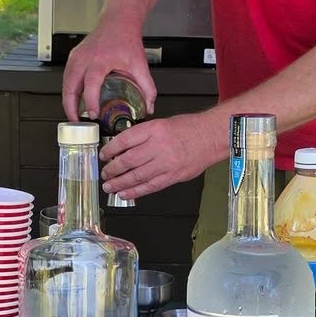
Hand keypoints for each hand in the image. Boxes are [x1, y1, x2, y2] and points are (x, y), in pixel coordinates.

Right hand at [61, 18, 156, 123]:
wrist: (118, 20)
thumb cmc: (126, 38)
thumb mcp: (140, 64)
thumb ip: (147, 87)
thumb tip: (149, 107)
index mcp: (100, 60)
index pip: (91, 84)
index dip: (90, 102)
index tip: (93, 115)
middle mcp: (84, 58)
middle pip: (69, 87)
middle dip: (70, 108)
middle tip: (77, 123)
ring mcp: (76, 57)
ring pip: (65, 84)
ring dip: (67, 101)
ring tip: (75, 116)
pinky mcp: (73, 57)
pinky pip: (66, 77)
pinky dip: (68, 91)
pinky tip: (74, 101)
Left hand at [100, 110, 227, 201]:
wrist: (211, 136)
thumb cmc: (189, 128)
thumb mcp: (162, 123)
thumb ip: (144, 135)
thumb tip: (125, 149)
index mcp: (154, 129)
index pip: (125, 140)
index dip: (110, 149)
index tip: (104, 155)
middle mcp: (158, 146)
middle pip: (128, 160)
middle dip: (112, 169)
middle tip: (105, 173)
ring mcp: (166, 163)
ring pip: (136, 176)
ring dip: (120, 183)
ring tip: (110, 186)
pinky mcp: (173, 176)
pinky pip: (150, 186)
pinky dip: (135, 192)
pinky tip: (125, 194)